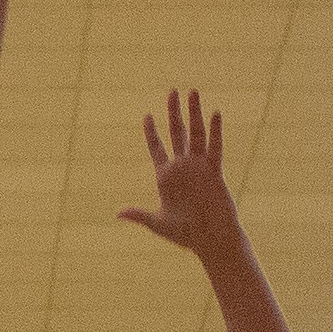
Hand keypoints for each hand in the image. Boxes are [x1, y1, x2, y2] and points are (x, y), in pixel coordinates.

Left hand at [119, 89, 239, 253]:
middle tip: (172, 91)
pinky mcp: (214, 171)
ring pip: (196, 134)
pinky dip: (215, 132)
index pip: (157, 148)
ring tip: (193, 92)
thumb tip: (118, 214)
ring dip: (194, 113)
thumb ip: (140, 215)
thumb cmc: (185, 235)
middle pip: (177, 133)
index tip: (147, 115)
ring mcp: (199, 167)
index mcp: (166, 176)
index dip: (151, 132)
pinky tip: (214, 114)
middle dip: (174, 112)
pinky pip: (214, 148)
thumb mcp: (158, 223)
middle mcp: (182, 167)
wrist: (211, 240)